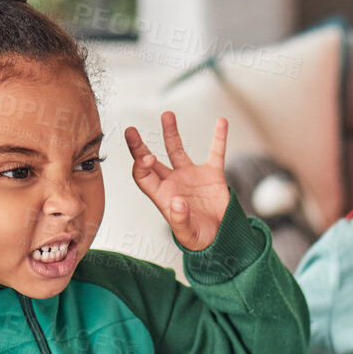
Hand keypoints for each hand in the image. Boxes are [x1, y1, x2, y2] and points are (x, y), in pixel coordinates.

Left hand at [125, 113, 231, 250]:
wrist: (222, 238)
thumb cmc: (199, 239)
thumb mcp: (188, 234)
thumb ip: (180, 220)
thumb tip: (177, 203)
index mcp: (162, 196)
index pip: (143, 176)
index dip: (141, 164)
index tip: (148, 157)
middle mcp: (173, 182)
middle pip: (151, 160)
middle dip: (139, 146)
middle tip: (130, 130)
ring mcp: (191, 176)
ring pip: (177, 150)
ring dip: (171, 133)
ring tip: (167, 115)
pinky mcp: (212, 175)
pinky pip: (215, 152)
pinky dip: (219, 137)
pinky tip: (221, 122)